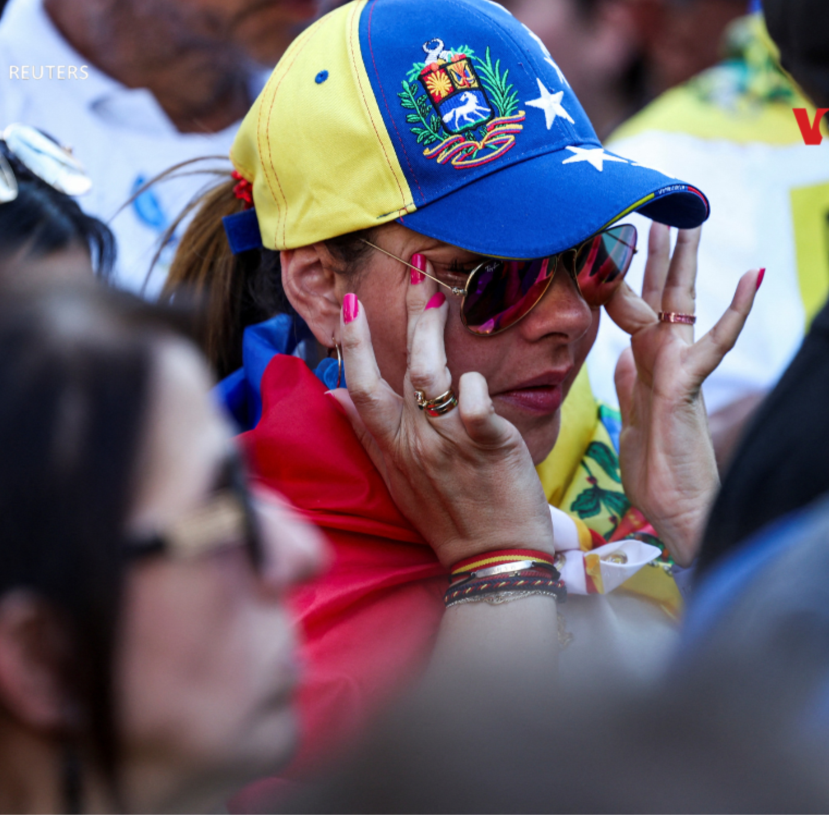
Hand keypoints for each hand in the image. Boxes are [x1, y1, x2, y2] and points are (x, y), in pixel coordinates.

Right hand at [329, 276, 552, 567]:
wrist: (491, 562)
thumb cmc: (447, 518)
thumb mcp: (395, 480)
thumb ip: (370, 436)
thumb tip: (337, 398)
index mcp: (390, 446)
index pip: (359, 386)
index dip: (352, 344)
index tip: (350, 304)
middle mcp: (414, 440)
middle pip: (398, 369)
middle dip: (404, 314)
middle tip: (419, 268)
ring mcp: (449, 442)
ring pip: (433, 375)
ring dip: (434, 330)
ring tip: (441, 295)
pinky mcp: (488, 447)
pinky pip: (477, 405)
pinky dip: (477, 388)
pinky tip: (476, 377)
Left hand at [605, 223, 759, 565]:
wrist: (676, 510)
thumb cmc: (657, 471)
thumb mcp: (631, 417)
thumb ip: (629, 384)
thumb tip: (622, 359)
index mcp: (650, 365)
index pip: (640, 309)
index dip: (631, 275)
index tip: (621, 241)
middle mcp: (668, 360)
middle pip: (664, 295)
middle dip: (661, 252)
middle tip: (661, 208)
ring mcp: (681, 369)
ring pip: (685, 305)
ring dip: (687, 262)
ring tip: (692, 220)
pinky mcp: (689, 386)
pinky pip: (715, 343)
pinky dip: (735, 312)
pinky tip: (754, 277)